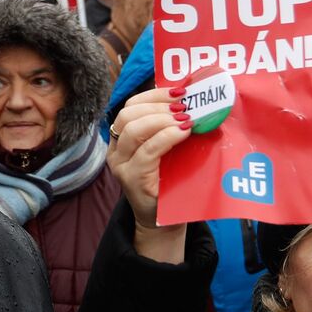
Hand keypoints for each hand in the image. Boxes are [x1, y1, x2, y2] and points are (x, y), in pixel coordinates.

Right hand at [107, 87, 192, 262]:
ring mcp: (121, 165)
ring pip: (134, 129)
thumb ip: (172, 126)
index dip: (155, 95)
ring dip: (163, 119)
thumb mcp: (169, 148)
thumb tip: (195, 98)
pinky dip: (166, 137)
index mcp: (122, 137)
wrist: (166, 219)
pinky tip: (183, 133)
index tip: (180, 92)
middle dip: (159, 106)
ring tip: (186, 120)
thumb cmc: (170, 180)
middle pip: (129, 114)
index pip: (131, 106)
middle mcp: (116, 150)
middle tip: (185, 107)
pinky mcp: (132, 179)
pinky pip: (147, 151)